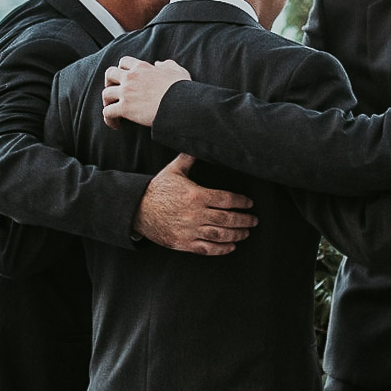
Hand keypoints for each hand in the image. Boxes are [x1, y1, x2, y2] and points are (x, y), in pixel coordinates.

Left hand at [103, 57, 190, 128]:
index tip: (125, 78)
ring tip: (113, 110)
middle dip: (109, 83)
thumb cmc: (182, 89)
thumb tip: (159, 64)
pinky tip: (115, 124)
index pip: (124, 62)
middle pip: (110, 74)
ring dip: (107, 102)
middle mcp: (131, 77)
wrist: (181, 105)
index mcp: (142, 67)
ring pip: (106, 94)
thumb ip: (167, 64)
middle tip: (115, 92)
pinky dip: (108, 118)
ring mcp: (126, 92)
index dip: (122, 69)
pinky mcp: (125, 108)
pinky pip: (107, 112)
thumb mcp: (178, 71)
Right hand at [135, 154, 256, 255]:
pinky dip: (222, 249)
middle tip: (254, 220)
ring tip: (246, 232)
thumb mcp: (173, 170)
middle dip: (244, 220)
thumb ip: (189, 157)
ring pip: (220, 235)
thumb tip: (199, 142)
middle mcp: (195, 214)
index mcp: (195, 195)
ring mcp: (189, 230)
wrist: (136, 209)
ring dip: (237, 234)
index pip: (226, 199)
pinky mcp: (184, 243)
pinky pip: (207, 248)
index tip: (249, 203)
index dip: (241, 202)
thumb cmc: (157, 189)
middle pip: (227, 218)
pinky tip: (231, 246)